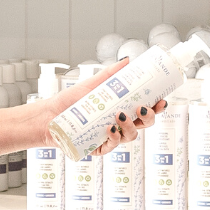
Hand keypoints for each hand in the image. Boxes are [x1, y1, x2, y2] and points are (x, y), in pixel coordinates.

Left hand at [34, 58, 167, 156]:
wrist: (48, 116)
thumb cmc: (70, 102)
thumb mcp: (92, 85)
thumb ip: (109, 74)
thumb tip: (127, 61)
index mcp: (121, 110)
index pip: (145, 110)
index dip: (156, 107)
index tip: (161, 99)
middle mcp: (118, 126)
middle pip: (143, 125)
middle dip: (149, 118)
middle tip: (143, 108)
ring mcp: (109, 138)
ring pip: (130, 137)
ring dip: (130, 126)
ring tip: (120, 115)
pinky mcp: (97, 148)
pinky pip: (111, 147)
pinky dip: (113, 139)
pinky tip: (110, 129)